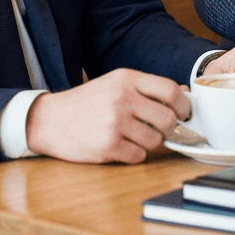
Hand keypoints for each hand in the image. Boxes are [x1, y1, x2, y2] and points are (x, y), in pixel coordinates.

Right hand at [25, 68, 189, 163]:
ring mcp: (115, 123)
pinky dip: (134, 154)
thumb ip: (148, 88)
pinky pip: (139, 155)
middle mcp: (122, 98)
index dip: (183, 105)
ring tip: (132, 136)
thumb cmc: (86, 103)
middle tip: (158, 128)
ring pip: (155, 140)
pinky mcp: (108, 146)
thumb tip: (185, 94)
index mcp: (126, 79)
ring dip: (149, 142)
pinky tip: (120, 145)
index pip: (170, 90)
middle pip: (168, 118)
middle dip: (168, 127)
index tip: (183, 113)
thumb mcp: (115, 84)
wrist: (49, 120)